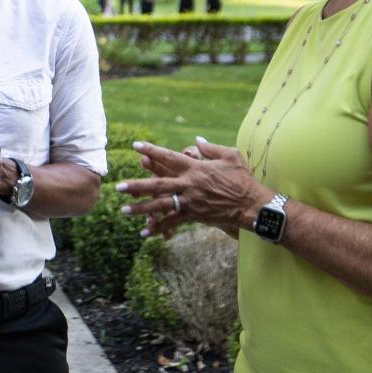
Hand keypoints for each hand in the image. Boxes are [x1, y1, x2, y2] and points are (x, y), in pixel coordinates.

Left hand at [117, 137, 269, 238]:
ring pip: (161, 205)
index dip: (152, 151)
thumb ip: (211, 148)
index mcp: (195, 168)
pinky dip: (159, 228)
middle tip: (119, 187)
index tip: (135, 146)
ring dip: (141, 208)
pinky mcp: (195, 215)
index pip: (169, 157)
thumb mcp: (230, 156)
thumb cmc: (243, 178)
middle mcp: (189, 184)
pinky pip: (173, 222)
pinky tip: (144, 233)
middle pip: (158, 184)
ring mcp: (191, 201)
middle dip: (137, 186)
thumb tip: (197, 139)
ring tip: (123, 210)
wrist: (252, 204)